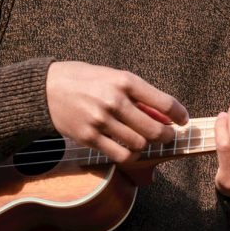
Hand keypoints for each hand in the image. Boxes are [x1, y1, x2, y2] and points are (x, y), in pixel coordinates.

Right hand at [46, 61, 188, 162]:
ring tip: (144, 141)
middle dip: (166, 136)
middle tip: (167, 136)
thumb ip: (136, 94)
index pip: (163, 102)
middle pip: (155, 129)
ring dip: (146, 145)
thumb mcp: (112, 76)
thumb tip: (162, 114)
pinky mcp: (89, 137)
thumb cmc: (83, 79)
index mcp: (124, 81)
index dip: (179, 114)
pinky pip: (120, 154)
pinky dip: (130, 155)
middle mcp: (115, 101)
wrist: (46, 88)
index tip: (183, 120)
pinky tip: (129, 149)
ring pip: (139, 144)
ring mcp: (102, 121)